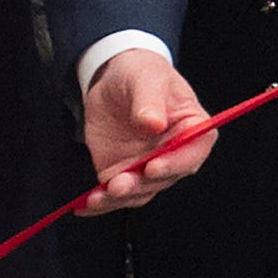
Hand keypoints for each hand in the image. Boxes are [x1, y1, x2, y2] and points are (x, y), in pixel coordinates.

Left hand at [78, 50, 212, 211]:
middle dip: (140, 184)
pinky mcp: (123, 173)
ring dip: (119, 197)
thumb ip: (149, 100)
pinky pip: (114, 194)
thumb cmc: (141, 72)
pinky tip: (84, 205)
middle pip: (164, 178)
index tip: (154, 166)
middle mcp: (174, 154)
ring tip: (98, 196)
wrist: (113, 80)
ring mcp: (148, 167)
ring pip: (139, 191)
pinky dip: (100, 203)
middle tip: (119, 183)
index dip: (176, 163)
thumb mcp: (146, 77)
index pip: (192, 152)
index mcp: (192, 128)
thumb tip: (153, 123)